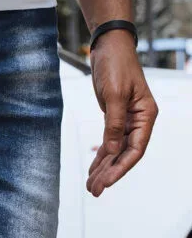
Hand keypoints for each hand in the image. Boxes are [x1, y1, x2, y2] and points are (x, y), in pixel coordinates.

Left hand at [87, 31, 158, 196]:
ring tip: (90, 186)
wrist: (109, 47)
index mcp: (146, 116)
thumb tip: (112, 151)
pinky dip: (101, 157)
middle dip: (109, 174)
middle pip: (125, 155)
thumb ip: (113, 124)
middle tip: (94, 191)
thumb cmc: (115, 66)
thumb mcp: (113, 95)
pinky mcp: (115, 118)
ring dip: (103, 169)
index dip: (120, 169)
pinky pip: (109, 143)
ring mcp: (128, 120)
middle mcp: (139, 121)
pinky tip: (92, 170)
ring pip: (116, 152)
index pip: (135, 150)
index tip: (105, 183)